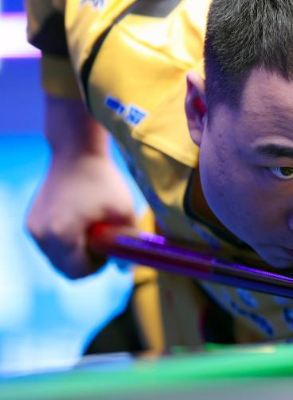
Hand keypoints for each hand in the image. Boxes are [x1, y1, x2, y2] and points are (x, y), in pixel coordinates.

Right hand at [27, 153, 135, 278]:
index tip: (109, 248)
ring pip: (56, 257)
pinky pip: (49, 243)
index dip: (97, 266)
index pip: (78, 272)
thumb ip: (128, 243)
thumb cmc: (104, 182)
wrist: (76, 153)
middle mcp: (42, 235)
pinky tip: (78, 218)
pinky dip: (64, 240)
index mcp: (62, 235)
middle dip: (86, 261)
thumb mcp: (124, 212)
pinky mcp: (31, 220)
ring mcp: (33, 228)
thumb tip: (128, 270)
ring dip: (74, 251)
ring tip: (90, 225)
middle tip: (102, 239)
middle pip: (65, 269)